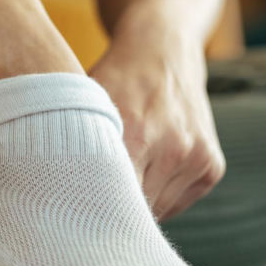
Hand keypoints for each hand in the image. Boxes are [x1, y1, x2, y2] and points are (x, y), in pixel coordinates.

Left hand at [89, 14, 223, 220]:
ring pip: (157, 211)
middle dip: (112, 212)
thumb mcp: (87, 105)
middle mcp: (174, 148)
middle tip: (91, 204)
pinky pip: (177, 204)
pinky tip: (146, 171)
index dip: (91, 212)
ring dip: (137, 205)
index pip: (112, 200)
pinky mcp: (212, 166)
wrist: (163, 51)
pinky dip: (158, 197)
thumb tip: (52, 193)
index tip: (76, 214)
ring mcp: (197, 158)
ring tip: (122, 176)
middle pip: (135, 211)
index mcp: (137, 133)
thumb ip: (75, 149)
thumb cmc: (115, 80)